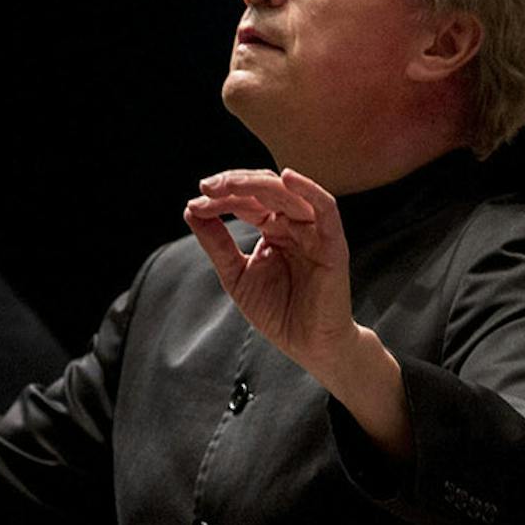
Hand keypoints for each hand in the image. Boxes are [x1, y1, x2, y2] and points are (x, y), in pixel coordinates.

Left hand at [184, 167, 412, 457]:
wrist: (308, 346)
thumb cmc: (277, 313)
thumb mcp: (236, 275)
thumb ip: (217, 243)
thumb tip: (191, 209)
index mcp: (273, 229)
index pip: (247, 201)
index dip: (221, 198)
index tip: (194, 204)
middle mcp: (294, 224)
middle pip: (265, 190)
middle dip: (235, 185)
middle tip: (207, 186)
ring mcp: (315, 231)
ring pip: (289, 194)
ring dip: (258, 184)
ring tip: (229, 184)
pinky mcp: (333, 243)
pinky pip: (326, 208)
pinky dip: (309, 189)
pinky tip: (287, 178)